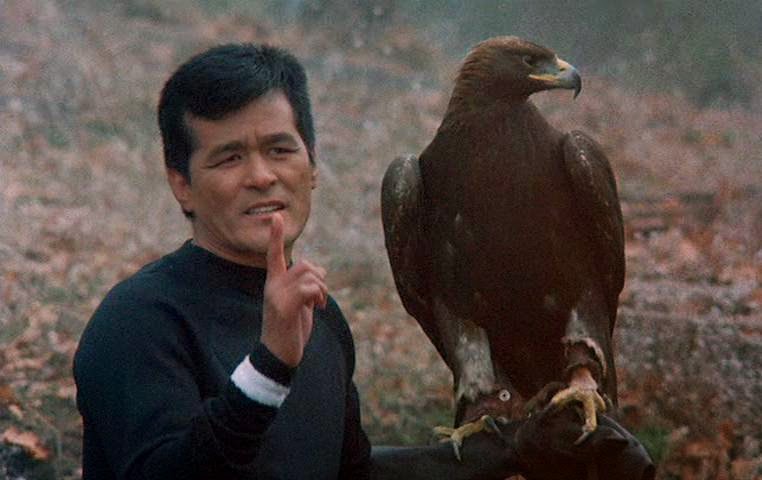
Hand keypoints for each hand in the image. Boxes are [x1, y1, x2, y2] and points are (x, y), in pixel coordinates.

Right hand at [261, 213, 327, 366]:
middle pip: (304, 264)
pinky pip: (309, 289)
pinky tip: (318, 309)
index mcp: (274, 284)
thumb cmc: (290, 330)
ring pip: (309, 274)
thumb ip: (303, 286)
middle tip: (320, 297)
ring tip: (319, 304)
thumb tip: (319, 271)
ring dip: (322, 288)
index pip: (274, 255)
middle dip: (319, 277)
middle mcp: (272, 286)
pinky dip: (319, 296)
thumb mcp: (297, 304)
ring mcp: (277, 296)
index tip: (276, 216)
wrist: (278, 356)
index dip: (276, 236)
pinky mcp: (285, 308)